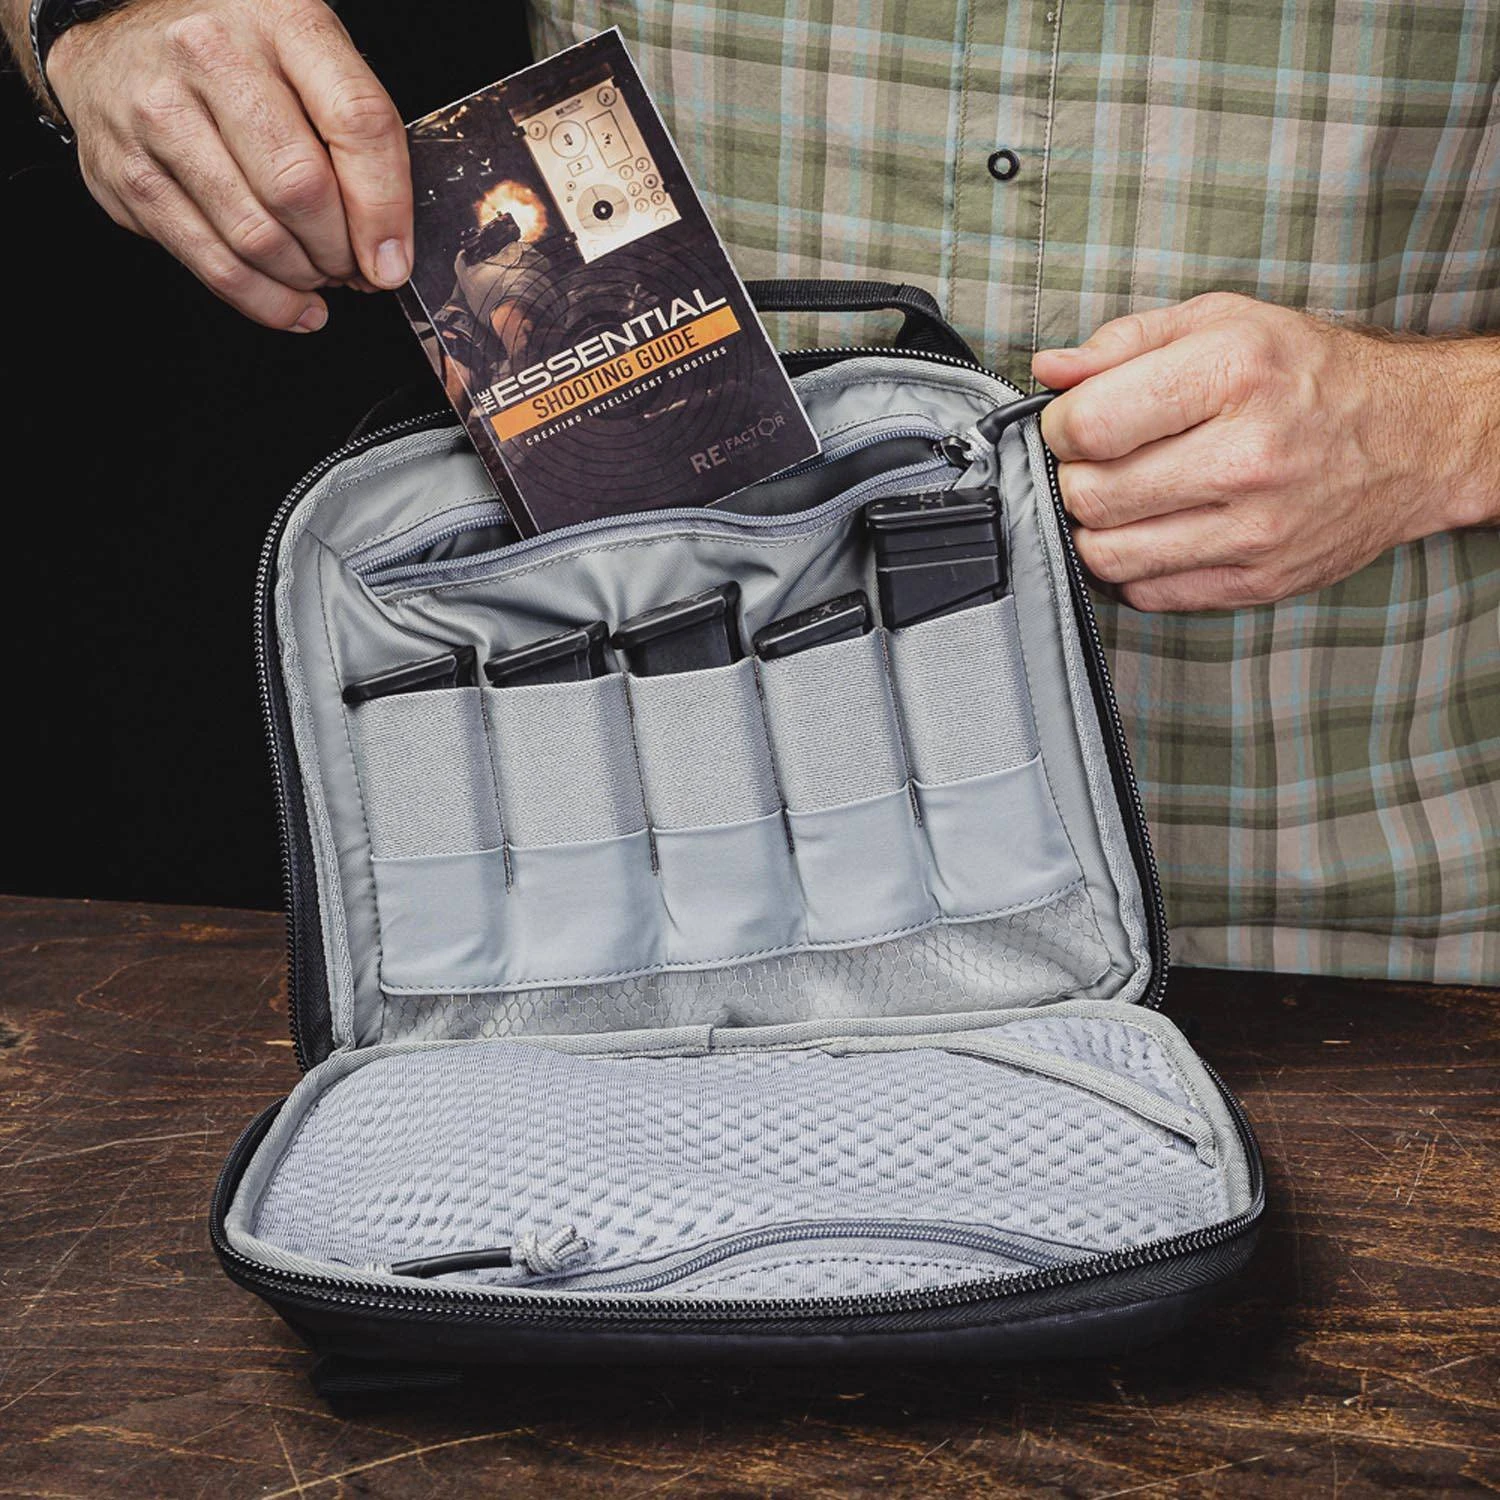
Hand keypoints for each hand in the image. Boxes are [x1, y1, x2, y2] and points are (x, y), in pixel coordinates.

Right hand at [47, 0, 410, 330]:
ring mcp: (160, 114)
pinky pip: (214, 263)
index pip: (356, 121)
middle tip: (351, 267)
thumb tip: (385, 250)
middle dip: (340, 251)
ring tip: (317, 276)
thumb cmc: (233, 61)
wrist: (117, 52)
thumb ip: (354, 137)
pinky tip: (291, 304)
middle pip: (301, 188)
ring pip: (258, 236)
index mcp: (279, 21)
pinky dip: (265, 301)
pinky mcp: (130, 174)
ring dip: (303, 277)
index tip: (392, 259)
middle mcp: (210, 55)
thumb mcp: (307, 61)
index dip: (385, 207)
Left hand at [1032, 293, 1499, 610]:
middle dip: (1074, 479)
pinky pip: (1148, 593)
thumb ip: (1125, 342)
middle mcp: (1247, 455)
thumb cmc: (1309, 375)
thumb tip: (1049, 371)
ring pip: (1109, 554)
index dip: (1061, 427)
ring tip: (1122, 499)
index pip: (1090, 425)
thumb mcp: (1223, 323)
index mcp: (1233, 373)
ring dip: (1096, 530)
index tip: (1075, 424)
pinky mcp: (1259, 580)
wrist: (1415, 438)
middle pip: (1090, 495)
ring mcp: (1255, 527)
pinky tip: (1156, 532)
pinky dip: (1134, 568)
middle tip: (1098, 463)